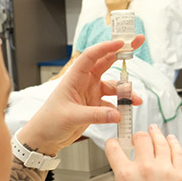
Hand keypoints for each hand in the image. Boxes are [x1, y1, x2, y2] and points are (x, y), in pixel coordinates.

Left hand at [18, 40, 142, 154]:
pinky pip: (112, 103)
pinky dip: (120, 106)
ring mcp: (90, 93)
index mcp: (74, 77)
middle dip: (122, 53)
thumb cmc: (49, 122)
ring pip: (113, 85)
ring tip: (136, 99)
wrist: (44, 138)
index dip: (106, 47)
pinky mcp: (94, 106)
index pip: (91, 56)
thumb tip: (117, 114)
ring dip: (125, 90)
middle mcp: (84, 82)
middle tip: (137, 43)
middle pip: (105, 62)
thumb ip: (96, 115)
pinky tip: (124, 113)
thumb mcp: (72, 117)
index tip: (123, 43)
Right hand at [105, 125, 181, 180]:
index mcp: (126, 175)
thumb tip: (129, 165)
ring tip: (154, 132)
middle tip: (138, 137)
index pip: (114, 148)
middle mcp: (146, 168)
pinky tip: (171, 140)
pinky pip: (178, 151)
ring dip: (155, 134)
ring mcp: (166, 170)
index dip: (114, 143)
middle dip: (137, 136)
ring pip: (160, 140)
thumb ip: (126, 178)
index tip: (116, 142)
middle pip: (141, 138)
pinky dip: (173, 142)